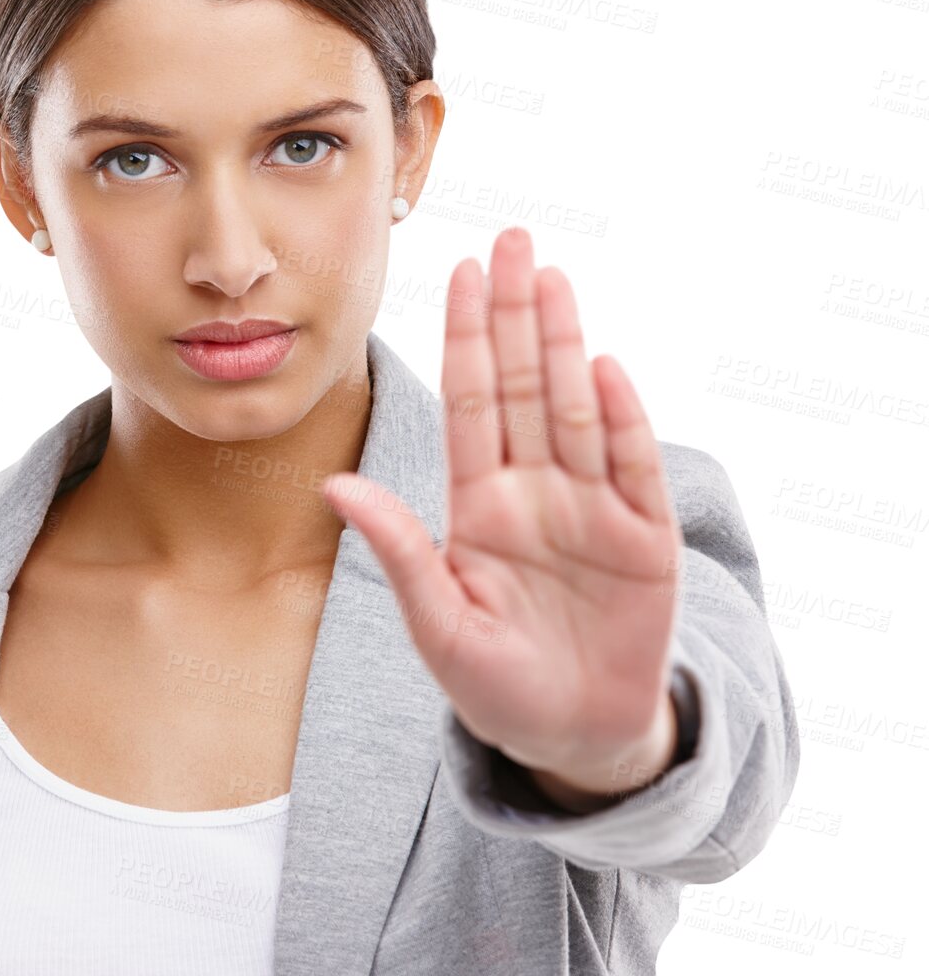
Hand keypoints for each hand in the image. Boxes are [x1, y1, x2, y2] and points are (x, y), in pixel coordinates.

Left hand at [322, 226, 681, 809]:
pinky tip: (602, 368)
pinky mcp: (645, 539)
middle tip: (513, 240)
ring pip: (574, 409)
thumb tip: (330, 486)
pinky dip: (619, 421)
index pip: (472, 403)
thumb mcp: (436, 621)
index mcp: (480, 503)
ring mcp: (593, 508)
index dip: (467, 337)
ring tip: (552, 278)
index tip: (461, 272)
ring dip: (563, 344)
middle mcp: (535, 491)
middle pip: (523, 386)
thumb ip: (397, 549)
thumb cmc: (494, 684)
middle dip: (516, 314)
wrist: (571, 735)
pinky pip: (633, 469)